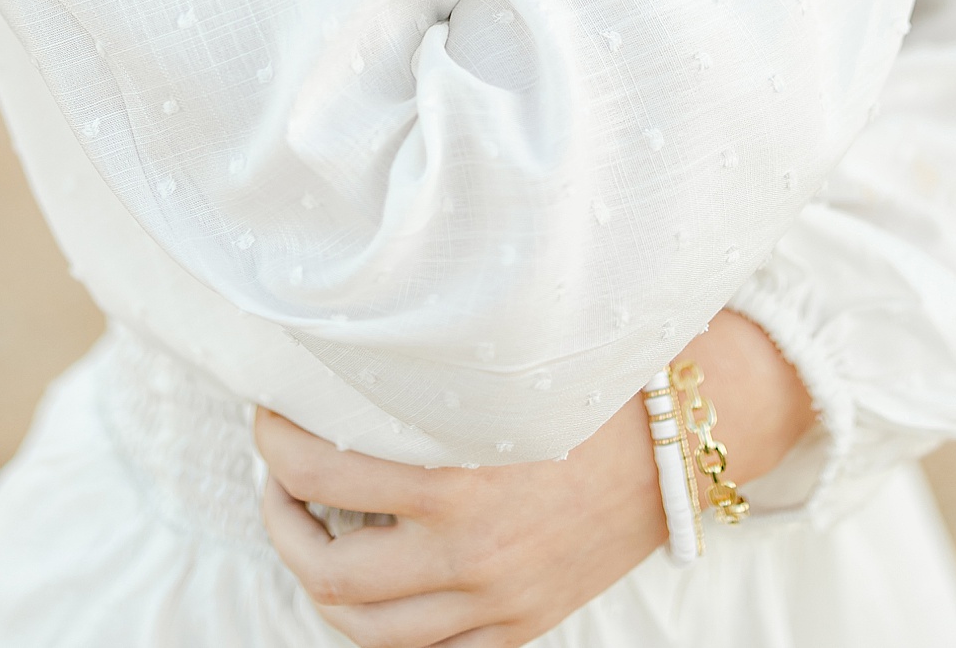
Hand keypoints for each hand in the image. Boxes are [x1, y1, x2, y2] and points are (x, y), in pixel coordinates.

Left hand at [256, 311, 811, 646]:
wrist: (686, 436)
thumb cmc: (593, 377)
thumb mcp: (505, 367)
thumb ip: (430, 372)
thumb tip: (343, 336)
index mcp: (460, 475)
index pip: (319, 471)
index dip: (275, 442)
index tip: (269, 410)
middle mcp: (470, 552)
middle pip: (327, 570)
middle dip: (280, 520)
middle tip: (277, 476)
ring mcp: (496, 602)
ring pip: (364, 629)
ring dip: (318, 578)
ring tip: (309, 531)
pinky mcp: (521, 628)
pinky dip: (379, 626)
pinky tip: (371, 581)